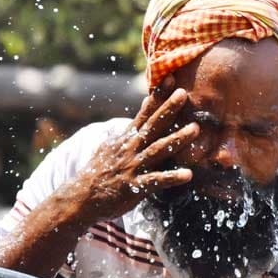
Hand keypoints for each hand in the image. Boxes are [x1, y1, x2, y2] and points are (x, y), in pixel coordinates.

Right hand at [67, 76, 198, 222]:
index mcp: (127, 138)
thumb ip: (127, 132)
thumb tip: (136, 116)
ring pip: (158, 149)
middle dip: (168, 109)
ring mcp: (134, 166)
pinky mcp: (135, 186)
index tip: (170, 79)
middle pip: (153, 125)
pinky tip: (188, 175)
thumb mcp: (110, 147)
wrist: (82, 198)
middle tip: (184, 93)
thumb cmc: (99, 173)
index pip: (144, 113)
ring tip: (196, 129)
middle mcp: (131, 148)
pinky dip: (172, 177)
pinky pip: (156, 181)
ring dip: (177, 139)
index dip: (157, 96)